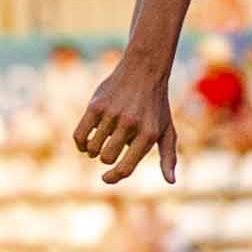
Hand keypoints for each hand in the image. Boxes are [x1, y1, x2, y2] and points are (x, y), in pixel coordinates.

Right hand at [70, 52, 178, 187]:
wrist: (144, 70)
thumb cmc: (156, 106)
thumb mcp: (167, 130)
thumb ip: (168, 157)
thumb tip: (171, 182)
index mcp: (148, 134)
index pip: (125, 167)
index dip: (113, 177)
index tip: (105, 178)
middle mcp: (130, 124)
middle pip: (106, 158)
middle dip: (105, 158)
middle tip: (110, 149)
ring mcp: (112, 114)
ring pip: (92, 148)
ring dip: (93, 149)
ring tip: (100, 142)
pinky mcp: (96, 106)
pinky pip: (79, 134)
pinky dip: (80, 143)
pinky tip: (85, 142)